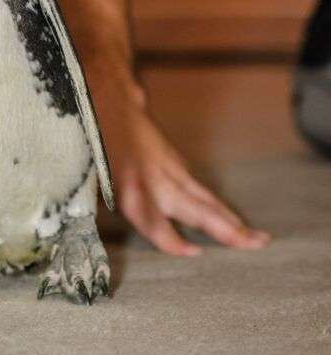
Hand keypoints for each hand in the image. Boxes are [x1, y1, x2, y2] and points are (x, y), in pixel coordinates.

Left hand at [105, 97, 270, 255]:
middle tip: (251, 245)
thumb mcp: (95, 174)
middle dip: (222, 228)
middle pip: (192, 207)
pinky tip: (238, 225)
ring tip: (258, 239)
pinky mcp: (177, 164)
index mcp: (129, 184)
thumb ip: (111, 205)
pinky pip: (201, 191)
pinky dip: (221, 209)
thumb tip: (111, 236)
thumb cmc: (99, 143)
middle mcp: (154, 178)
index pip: (152, 217)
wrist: (113, 100)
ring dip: (231, 220)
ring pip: (204, 198)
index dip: (170, 237)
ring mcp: (170, 169)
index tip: (192, 253)